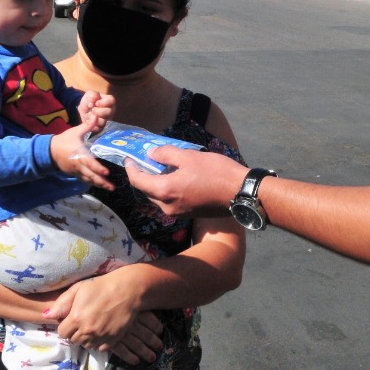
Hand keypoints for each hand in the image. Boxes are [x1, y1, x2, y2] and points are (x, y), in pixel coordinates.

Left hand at [45, 274, 163, 362]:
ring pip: (86, 345)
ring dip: (86, 338)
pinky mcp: (112, 341)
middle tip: (83, 320)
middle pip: (73, 340)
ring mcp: (100, 337)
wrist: (128, 290)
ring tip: (93, 325)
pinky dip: (99, 342)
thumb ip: (62, 304)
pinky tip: (102, 330)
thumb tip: (47, 316)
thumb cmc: (101, 286)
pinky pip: (99, 348)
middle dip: (75, 332)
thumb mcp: (78, 289)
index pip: (62, 333)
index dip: (65, 326)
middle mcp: (87, 331)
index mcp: (76, 318)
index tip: (72, 319)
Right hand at [51, 119, 113, 189]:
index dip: (98, 168)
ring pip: (88, 179)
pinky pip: (84, 179)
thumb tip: (96, 116)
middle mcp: (79, 165)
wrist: (50, 150)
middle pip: (91, 175)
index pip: (90, 163)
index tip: (107, 173)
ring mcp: (76, 171)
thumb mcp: (75, 132)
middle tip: (112, 187)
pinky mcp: (74, 174)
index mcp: (80, 154)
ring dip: (98, 184)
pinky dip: (91, 182)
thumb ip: (87, 125)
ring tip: (108, 188)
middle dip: (102, 182)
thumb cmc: (64, 140)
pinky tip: (99, 185)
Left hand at [77, 90, 114, 132]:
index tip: (96, 103)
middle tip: (92, 109)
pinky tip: (89, 120)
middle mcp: (110, 111)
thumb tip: (93, 101)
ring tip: (89, 114)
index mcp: (109, 101)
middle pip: (109, 112)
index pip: (111, 101)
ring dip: (94, 118)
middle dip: (98, 111)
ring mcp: (106, 120)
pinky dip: (91, 125)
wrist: (84, 109)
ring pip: (103, 122)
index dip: (103, 102)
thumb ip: (92, 95)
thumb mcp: (90, 94)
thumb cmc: (90, 100)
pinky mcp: (101, 128)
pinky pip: (98, 129)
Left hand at [125, 146, 246, 218]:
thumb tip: (151, 155)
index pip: (137, 181)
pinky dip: (168, 190)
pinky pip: (170, 201)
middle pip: (147, 191)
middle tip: (146, 160)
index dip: (131, 168)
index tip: (129, 158)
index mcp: (165, 191)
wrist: (240, 192)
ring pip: (159, 197)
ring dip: (157, 183)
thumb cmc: (215, 172)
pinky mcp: (188, 215)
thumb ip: (165, 154)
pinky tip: (176, 178)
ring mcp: (178, 213)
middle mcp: (167, 206)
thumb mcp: (188, 156)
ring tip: (162, 167)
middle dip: (144, 176)